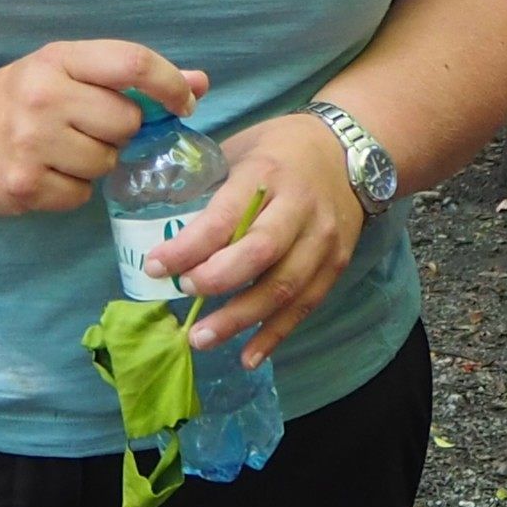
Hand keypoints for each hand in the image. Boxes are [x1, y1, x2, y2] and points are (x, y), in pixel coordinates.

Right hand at [0, 41, 207, 215]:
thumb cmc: (18, 99)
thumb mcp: (66, 71)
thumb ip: (130, 76)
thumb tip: (200, 83)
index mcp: (56, 58)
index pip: (131, 63)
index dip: (170, 84)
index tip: (184, 101)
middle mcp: (41, 95)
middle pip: (126, 121)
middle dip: (122, 130)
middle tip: (90, 127)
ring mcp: (29, 142)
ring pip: (106, 162)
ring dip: (96, 162)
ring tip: (62, 150)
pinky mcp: (21, 186)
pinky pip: (80, 195)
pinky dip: (71, 189)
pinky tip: (45, 173)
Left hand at [155, 111, 363, 359]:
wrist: (349, 150)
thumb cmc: (281, 149)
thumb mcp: (242, 150)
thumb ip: (211, 187)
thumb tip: (162, 226)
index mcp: (267, 173)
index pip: (225, 216)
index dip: (189, 247)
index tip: (156, 267)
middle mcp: (300, 207)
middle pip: (260, 254)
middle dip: (217, 280)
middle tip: (184, 295)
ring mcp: (322, 239)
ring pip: (284, 287)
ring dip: (241, 319)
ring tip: (203, 339)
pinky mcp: (336, 264)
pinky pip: (305, 305)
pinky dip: (275, 334)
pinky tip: (248, 356)